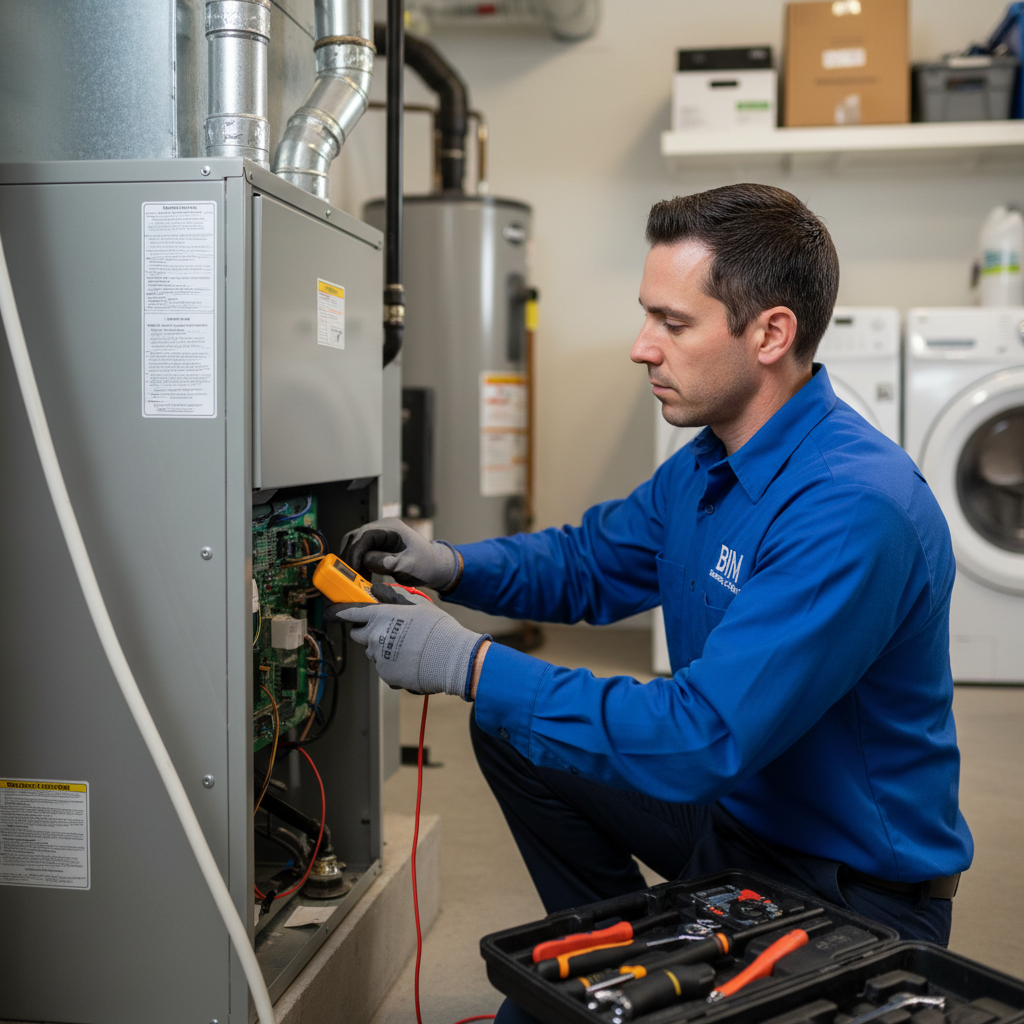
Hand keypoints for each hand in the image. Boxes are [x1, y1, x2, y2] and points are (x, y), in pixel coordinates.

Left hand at [327, 588, 486, 698]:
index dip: (336, 612)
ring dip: (382, 648)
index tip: (329, 612)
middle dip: (367, 631)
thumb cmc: (436, 628)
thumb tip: (377, 590)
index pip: (348, 612)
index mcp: (380, 616)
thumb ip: (393, 596)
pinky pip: (383, 668)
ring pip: (373, 651)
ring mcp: (378, 657)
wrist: (450, 658)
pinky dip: (392, 665)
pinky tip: (410, 660)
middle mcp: (374, 636)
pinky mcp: (386, 674)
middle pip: (358, 634)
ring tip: (407, 646)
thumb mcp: (417, 604)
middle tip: (388, 629)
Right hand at [339, 517, 458, 589]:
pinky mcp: (377, 544)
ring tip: (355, 577)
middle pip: (355, 538)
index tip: (352, 570)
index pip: (365, 535)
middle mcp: (382, 527)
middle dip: (350, 557)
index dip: (355, 552)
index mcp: (391, 528)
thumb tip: (365, 561)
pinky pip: (360, 550)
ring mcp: (379, 535)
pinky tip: (361, 575)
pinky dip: (357, 562)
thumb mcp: (408, 566)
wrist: (434, 566)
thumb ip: (387, 562)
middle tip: (350, 576)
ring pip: (355, 544)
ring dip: (352, 560)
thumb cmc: (425, 565)